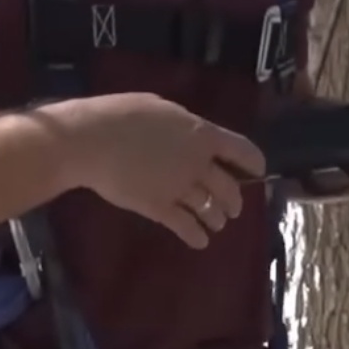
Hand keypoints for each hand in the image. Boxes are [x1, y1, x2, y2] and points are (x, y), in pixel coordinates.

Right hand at [50, 92, 266, 247]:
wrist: (90, 141)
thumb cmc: (120, 115)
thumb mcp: (160, 107)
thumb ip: (183, 124)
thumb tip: (192, 134)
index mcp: (201, 134)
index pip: (242, 150)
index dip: (254, 163)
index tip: (258, 171)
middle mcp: (198, 163)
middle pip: (229, 188)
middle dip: (235, 201)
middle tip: (233, 207)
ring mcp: (180, 188)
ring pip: (210, 210)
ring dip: (217, 219)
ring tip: (216, 223)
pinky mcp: (159, 208)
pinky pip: (186, 227)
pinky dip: (196, 236)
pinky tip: (199, 241)